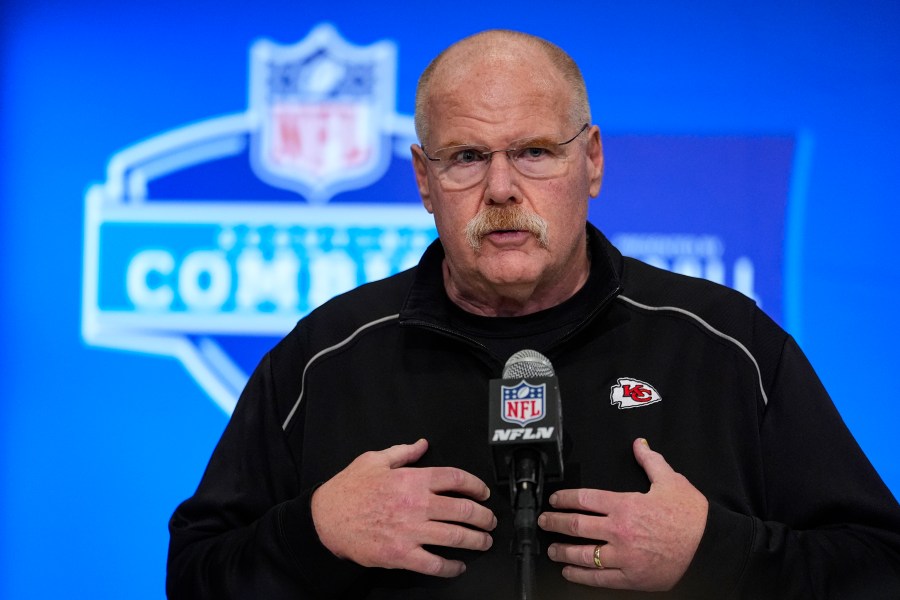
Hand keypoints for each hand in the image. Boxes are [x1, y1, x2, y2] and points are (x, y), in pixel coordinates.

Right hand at [310, 438, 495, 576]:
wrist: (325, 520)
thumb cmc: (347, 490)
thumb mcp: (374, 460)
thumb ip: (403, 452)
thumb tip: (422, 444)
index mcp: (412, 480)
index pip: (456, 479)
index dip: (476, 485)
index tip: (483, 492)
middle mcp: (416, 504)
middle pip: (463, 509)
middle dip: (483, 516)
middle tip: (489, 520)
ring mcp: (410, 531)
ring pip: (455, 536)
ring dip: (476, 540)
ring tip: (484, 541)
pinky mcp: (402, 554)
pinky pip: (434, 563)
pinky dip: (451, 566)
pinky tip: (458, 565)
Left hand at [537, 438, 707, 590]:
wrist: (709, 546)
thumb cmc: (691, 515)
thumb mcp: (671, 480)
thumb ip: (650, 461)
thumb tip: (639, 444)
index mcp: (625, 505)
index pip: (584, 499)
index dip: (564, 498)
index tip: (555, 500)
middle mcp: (619, 530)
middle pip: (576, 525)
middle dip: (554, 523)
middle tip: (544, 521)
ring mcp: (623, 556)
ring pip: (583, 554)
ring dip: (562, 550)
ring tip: (552, 548)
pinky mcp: (630, 577)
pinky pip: (599, 578)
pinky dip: (580, 575)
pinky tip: (569, 572)